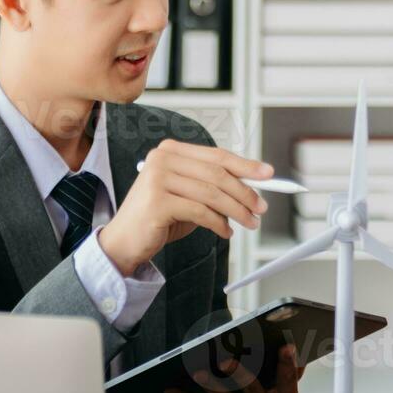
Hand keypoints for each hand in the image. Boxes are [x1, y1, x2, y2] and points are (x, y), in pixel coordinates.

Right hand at [98, 140, 273, 273]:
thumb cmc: (158, 217)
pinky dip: (219, 224)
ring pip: (212, 194)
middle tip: (261, 207)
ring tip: (248, 222)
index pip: (216, 155)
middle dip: (245, 191)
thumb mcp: (189, 196)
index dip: (245, 165)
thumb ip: (213, 187)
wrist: (125, 241)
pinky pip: (200, 212)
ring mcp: (158, 178)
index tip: (268, 174)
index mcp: (171, 151)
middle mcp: (162, 159)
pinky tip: (225, 231)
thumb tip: (252, 187)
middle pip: (217, 173)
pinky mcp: (158, 201)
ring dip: (236, 210)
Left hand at [164, 344, 304, 392]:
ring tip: (196, 371)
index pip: (289, 380)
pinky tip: (171, 390)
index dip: (287, 364)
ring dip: (210, 384)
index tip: (285, 345)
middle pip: (253, 390)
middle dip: (239, 374)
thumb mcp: (281, 389)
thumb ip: (286, 370)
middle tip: (225, 360)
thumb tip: (290, 342)